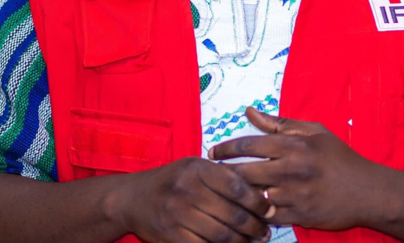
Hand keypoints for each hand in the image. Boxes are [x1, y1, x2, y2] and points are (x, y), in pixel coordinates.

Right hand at [111, 157, 271, 242]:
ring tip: (253, 242)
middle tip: (265, 233)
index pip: (237, 187)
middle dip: (254, 227)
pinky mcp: (170, 235)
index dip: (258, 202)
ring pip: (220, 234)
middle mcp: (187, 190)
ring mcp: (176, 214)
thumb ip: (225, 177)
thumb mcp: (197, 168)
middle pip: (232, 214)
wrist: (132, 198)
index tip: (270, 211)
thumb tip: (262, 194)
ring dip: (242, 242)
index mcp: (198, 169)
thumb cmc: (174, 181)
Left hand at [211, 108, 381, 231]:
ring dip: (238, 196)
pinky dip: (255, 214)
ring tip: (226, 193)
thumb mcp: (315, 132)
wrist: (368, 191)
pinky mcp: (298, 216)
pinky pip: (267, 217)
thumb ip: (280, 123)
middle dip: (224, 175)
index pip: (250, 144)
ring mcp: (295, 195)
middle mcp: (292, 169)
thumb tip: (250, 112)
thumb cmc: (340, 158)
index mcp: (295, 145)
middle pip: (244, 173)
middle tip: (213, 176)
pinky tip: (248, 211)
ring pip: (253, 197)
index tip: (213, 153)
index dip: (226, 148)